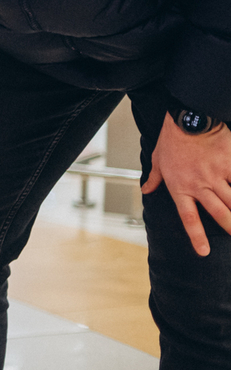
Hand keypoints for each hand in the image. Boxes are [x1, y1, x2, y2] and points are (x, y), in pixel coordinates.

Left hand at [142, 114, 230, 256]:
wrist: (188, 117)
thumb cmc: (172, 138)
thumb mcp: (157, 160)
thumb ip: (154, 178)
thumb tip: (146, 188)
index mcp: (180, 187)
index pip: (188, 217)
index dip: (196, 236)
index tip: (203, 252)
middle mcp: (199, 185)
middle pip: (219, 214)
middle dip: (230, 228)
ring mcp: (217, 175)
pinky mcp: (230, 164)